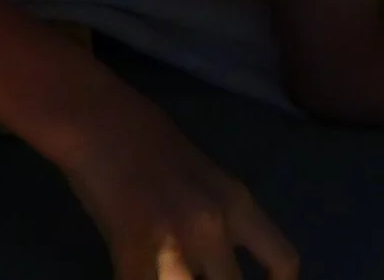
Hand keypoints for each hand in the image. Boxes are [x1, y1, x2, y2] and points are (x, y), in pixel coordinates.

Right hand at [59, 93, 299, 279]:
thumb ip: (223, 223)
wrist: (99, 119)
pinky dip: (133, 279)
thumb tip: (223, 266)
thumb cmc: (149, 142)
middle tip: (195, 276)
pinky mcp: (132, 247)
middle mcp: (215, 225)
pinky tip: (127, 269)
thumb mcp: (206, 180)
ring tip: (162, 270)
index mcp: (237, 204)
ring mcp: (175, 238)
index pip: (284, 260)